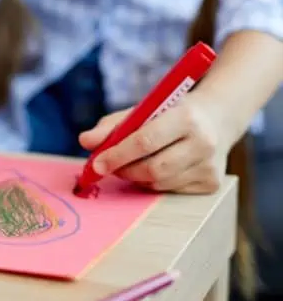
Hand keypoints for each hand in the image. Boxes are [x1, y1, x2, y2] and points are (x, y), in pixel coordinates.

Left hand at [78, 93, 227, 193]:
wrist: (217, 118)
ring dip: (136, 177)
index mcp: (186, 117)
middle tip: (107, 166)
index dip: (117, 155)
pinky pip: (170, 190)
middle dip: (123, 170)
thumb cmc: (170, 112)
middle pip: (152, 168)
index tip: (96, 164)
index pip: (145, 141)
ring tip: (129, 165)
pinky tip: (154, 168)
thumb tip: (85, 141)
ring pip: (159, 183)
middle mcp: (203, 143)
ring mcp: (210, 166)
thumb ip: (112, 126)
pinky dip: (153, 183)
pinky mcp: (212, 183)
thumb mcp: (143, 110)